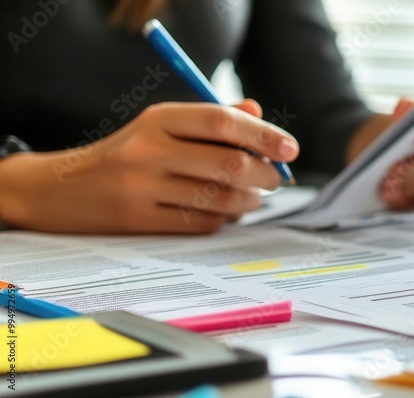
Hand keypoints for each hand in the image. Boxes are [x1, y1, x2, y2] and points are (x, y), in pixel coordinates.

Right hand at [0, 100, 298, 233]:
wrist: (60, 189)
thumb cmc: (128, 153)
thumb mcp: (162, 126)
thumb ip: (211, 118)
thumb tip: (258, 112)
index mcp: (158, 119)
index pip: (222, 122)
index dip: (264, 135)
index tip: (290, 148)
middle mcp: (148, 151)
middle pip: (229, 164)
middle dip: (265, 175)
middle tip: (275, 179)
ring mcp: (141, 188)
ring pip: (221, 198)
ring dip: (250, 201)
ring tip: (253, 197)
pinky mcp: (139, 222)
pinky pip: (202, 224)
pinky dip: (225, 219)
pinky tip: (226, 213)